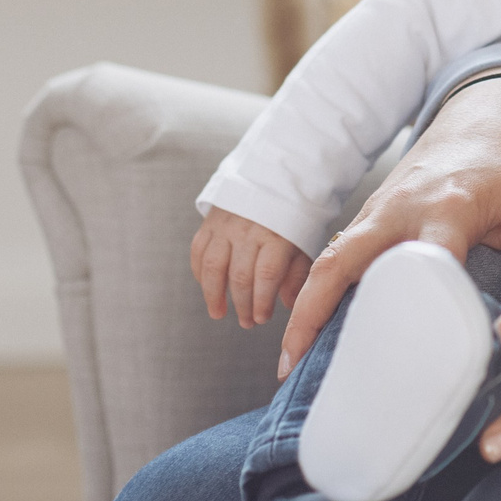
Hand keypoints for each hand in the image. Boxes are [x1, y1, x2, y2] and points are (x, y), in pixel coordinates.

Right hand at [189, 208, 309, 328]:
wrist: (275, 178)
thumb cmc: (292, 217)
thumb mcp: (302, 242)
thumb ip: (296, 274)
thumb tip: (288, 304)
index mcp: (276, 235)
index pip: (265, 276)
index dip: (262, 301)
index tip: (262, 318)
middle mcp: (248, 230)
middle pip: (240, 275)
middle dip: (242, 304)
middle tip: (246, 322)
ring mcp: (226, 225)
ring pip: (213, 266)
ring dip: (214, 294)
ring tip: (218, 313)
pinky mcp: (210, 221)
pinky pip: (198, 251)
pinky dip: (199, 273)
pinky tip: (207, 287)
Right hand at [276, 74, 500, 375]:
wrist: (494, 107)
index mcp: (451, 206)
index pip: (421, 267)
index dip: (412, 314)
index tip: (401, 367)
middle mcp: (403, 207)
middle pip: (343, 261)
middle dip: (312, 312)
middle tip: (293, 370)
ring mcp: (381, 207)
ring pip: (331, 259)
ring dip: (306, 305)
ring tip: (291, 365)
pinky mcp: (375, 211)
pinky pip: (340, 253)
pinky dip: (322, 289)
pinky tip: (318, 332)